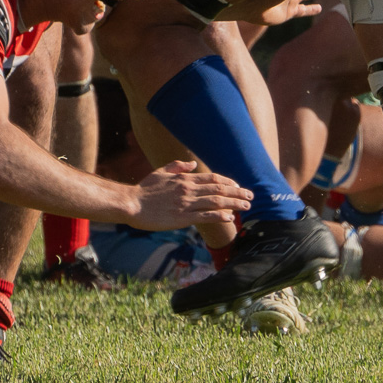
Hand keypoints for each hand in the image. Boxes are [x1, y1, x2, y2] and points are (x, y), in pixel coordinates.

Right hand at [132, 159, 253, 228]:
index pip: (212, 178)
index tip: (238, 185)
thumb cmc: (144, 189)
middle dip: (237, 192)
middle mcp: (189, 189)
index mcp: (184, 179)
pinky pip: (205, 216)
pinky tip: (230, 217)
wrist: (132, 204)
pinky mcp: (182, 217)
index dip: (228, 181)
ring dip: (234, 203)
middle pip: (219, 189)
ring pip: (216, 201)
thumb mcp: (161, 172)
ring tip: (246, 206)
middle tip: (250, 195)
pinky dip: (219, 215)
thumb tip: (193, 164)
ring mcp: (186, 203)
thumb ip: (177, 167)